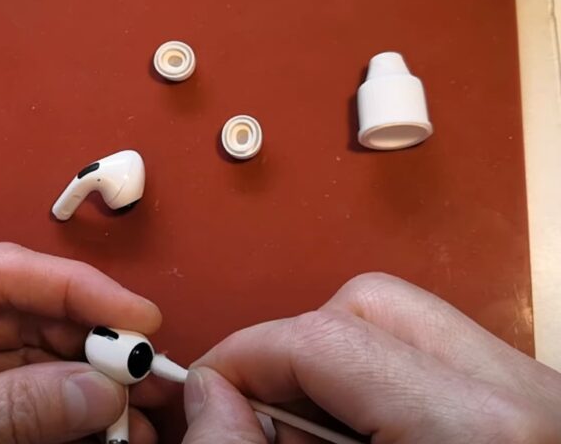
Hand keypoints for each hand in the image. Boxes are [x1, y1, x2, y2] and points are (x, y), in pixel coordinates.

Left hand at [0, 242, 164, 443]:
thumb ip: (1, 414)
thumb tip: (102, 390)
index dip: (75, 288)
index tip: (138, 318)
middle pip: (18, 315)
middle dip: (86, 343)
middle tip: (147, 375)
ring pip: (25, 360)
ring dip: (82, 384)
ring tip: (135, 412)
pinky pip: (12, 401)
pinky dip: (58, 416)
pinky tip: (98, 427)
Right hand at [182, 273, 560, 442]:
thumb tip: (209, 394)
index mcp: (478, 435)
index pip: (328, 339)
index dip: (246, 355)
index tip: (207, 388)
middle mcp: (525, 393)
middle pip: (371, 304)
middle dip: (297, 347)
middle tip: (264, 412)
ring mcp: (537, 391)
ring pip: (404, 320)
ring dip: (337, 362)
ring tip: (315, 434)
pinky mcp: (533, 401)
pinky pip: (435, 353)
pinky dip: (379, 381)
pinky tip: (363, 439)